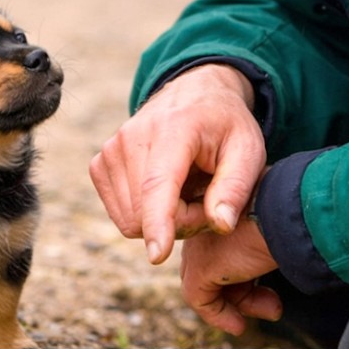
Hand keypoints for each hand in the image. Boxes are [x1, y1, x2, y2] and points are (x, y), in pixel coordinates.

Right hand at [89, 64, 266, 263]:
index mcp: (173, 129)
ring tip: (190, 194)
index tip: (157, 255)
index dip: (158, 223)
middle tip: (208, 204)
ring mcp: (111, 150)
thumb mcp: (248, 150)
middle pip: (145, 214)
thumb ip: (236, 187)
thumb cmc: (226, 125)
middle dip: (181, 222)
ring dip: (164, 220)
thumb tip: (221, 224)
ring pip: (130, 220)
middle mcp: (132, 137)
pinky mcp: (100, 164)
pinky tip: (168, 192)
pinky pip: (121, 215)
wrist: (194, 93)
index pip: (158, 184)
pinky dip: (145, 214)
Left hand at [180, 211, 281, 335]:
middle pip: (217, 264)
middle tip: (273, 302)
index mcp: (224, 203)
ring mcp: (200, 242)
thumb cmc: (294, 211)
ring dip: (242, 303)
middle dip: (246, 288)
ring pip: (209, 282)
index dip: (248, 269)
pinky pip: (200, 299)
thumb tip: (269, 256)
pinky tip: (239, 325)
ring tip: (272, 311)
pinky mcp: (201, 266)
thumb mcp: (281, 223)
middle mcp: (207, 219)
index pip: (226, 243)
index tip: (270, 284)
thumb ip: (268, 237)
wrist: (291, 211)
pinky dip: (219, 316)